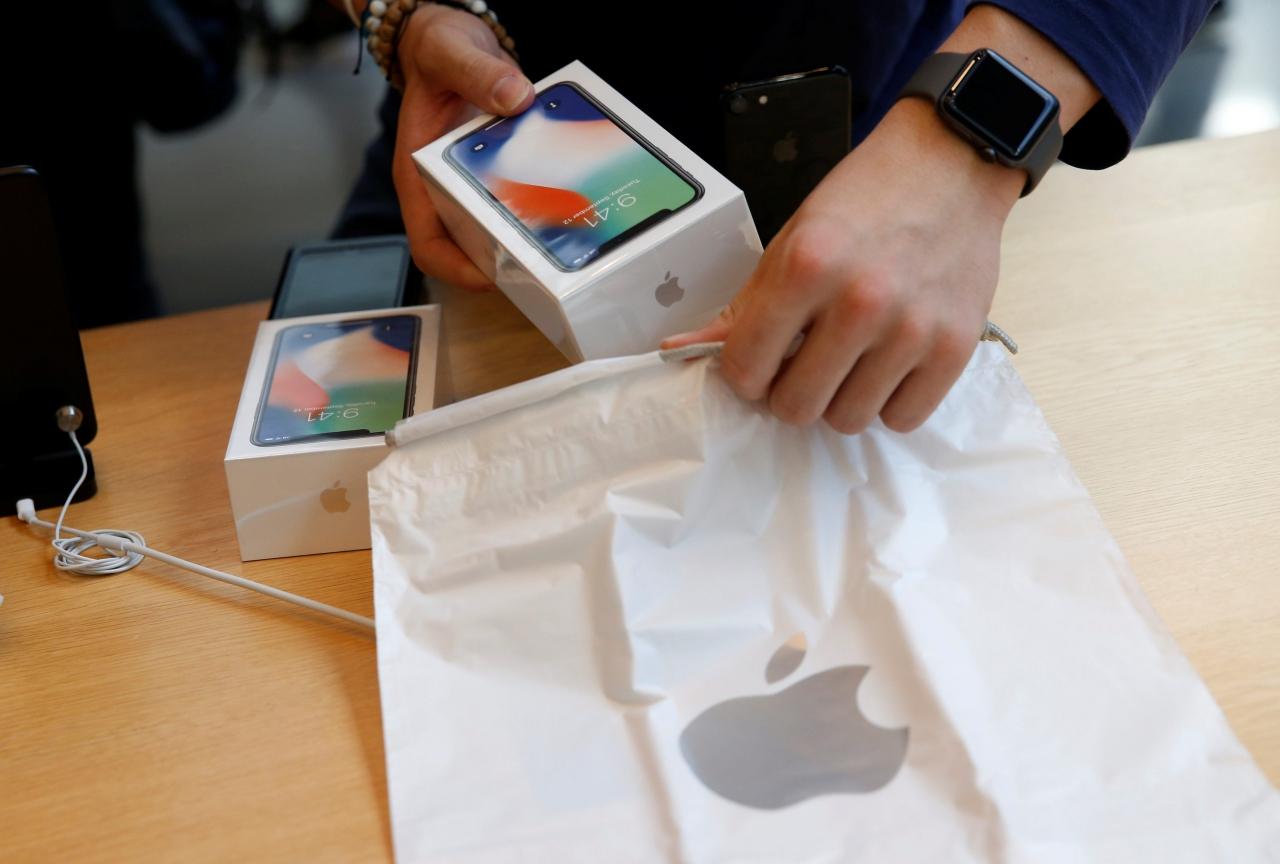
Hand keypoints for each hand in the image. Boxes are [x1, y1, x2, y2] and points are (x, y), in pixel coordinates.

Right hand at [392, 4, 533, 288]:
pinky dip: (534, 211)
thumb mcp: (450, 53)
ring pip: (491, 233)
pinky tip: (566, 207)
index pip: (428, 243)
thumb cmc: (437, 50)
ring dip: (521, 244)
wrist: (451, 41)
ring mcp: (467, 185)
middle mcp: (441, 189)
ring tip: (560, 246)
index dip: (457, 268)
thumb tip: (514, 96)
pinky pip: (512, 204)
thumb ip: (477, 72)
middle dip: (500, 266)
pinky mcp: (493, 174)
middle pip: (464, 250)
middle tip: (543, 266)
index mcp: (418, 175)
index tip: (494, 274)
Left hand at [663, 98, 1024, 433]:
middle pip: (797, 406)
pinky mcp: (954, 348)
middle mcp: (860, 302)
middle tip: (804, 365)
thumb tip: (683, 349)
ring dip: (840, 400)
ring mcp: (912, 329)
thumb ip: (746, 304)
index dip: (745, 373)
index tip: (758, 362)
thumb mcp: (793, 239)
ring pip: (848, 421)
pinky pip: (903, 419)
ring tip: (850, 362)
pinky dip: (889, 403)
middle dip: (790, 392)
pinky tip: (887, 368)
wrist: (951, 164)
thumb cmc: (866, 198)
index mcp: (807, 267)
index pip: (747, 368)